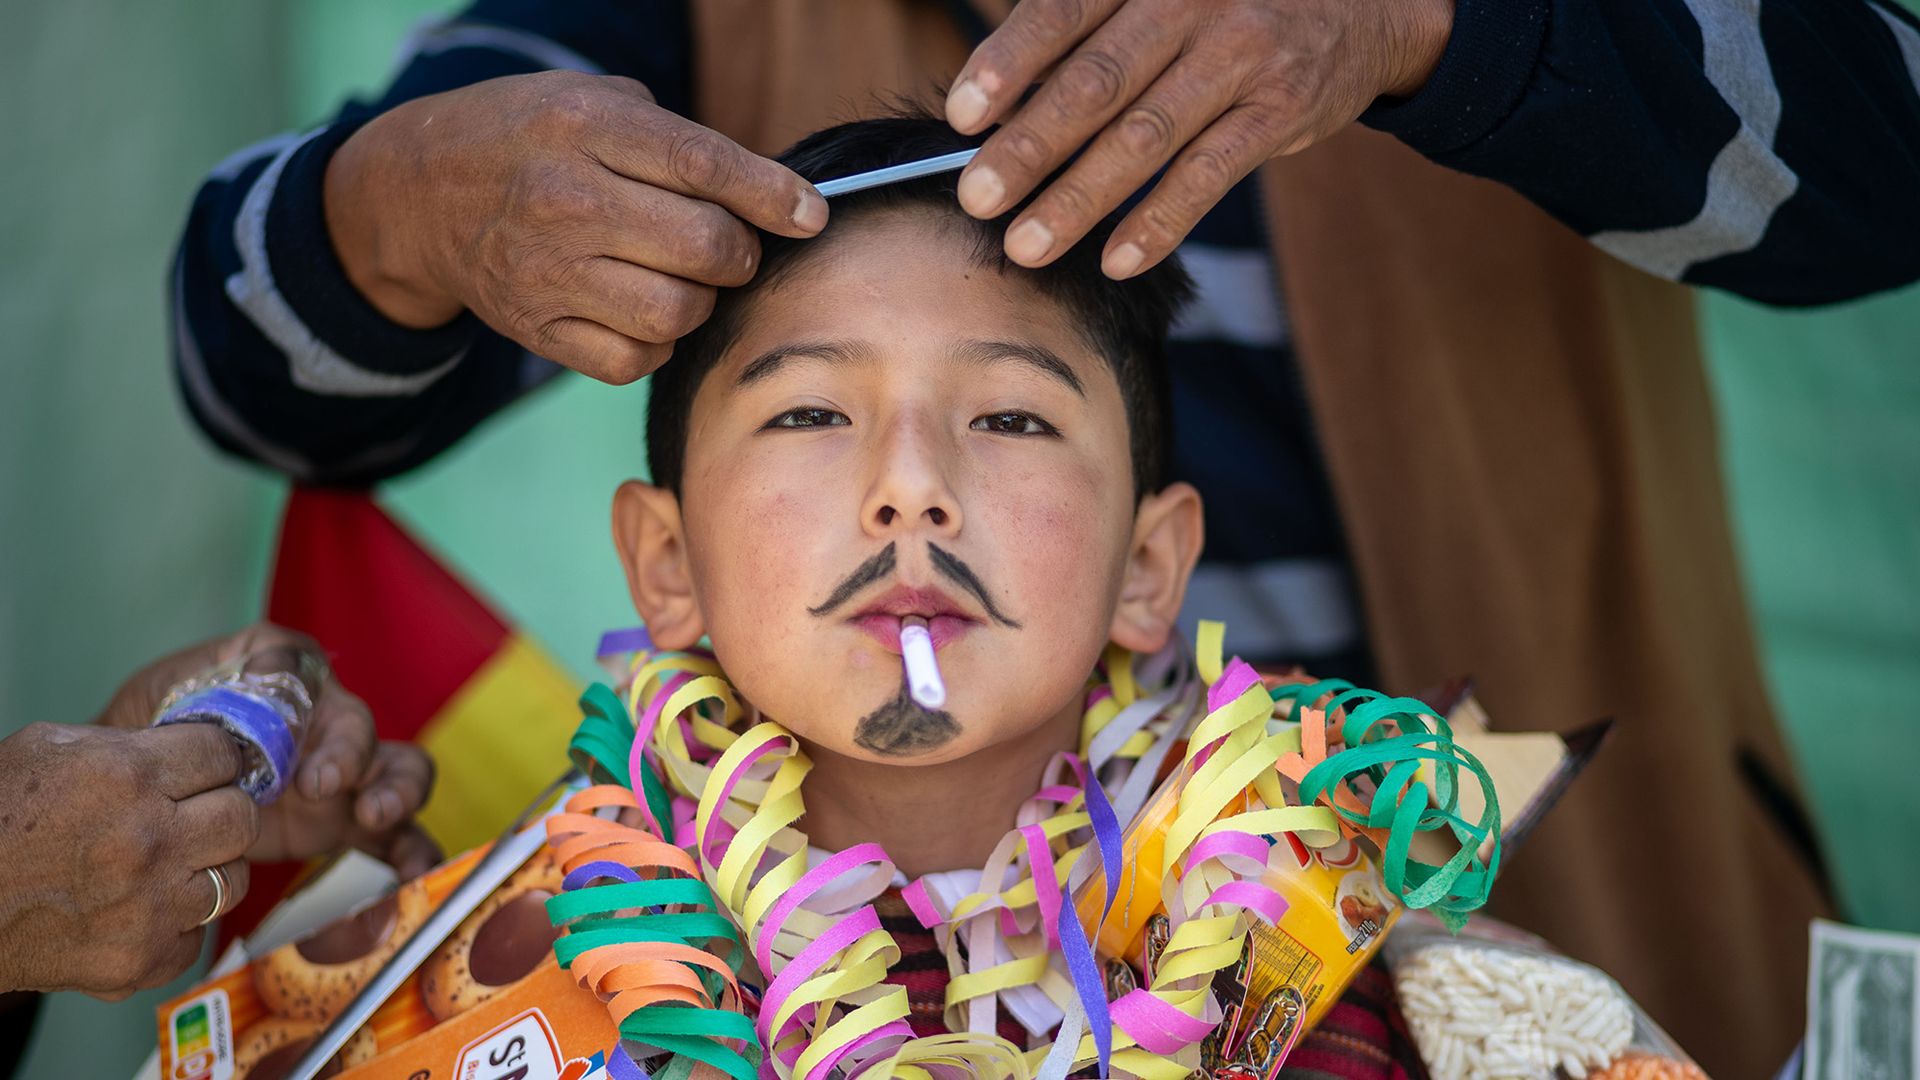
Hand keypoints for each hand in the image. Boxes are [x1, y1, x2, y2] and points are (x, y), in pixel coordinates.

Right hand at [0, 722, 253, 996]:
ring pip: (234, 878)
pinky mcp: (140, 958)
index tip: (201, 769)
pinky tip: (145, 909)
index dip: (212, 760)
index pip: (223, 753)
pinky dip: (178, 926)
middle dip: (221, 810)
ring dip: (208, 868)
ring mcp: (148, 904)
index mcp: (127, 775)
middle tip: (194, 816)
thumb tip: (187, 746)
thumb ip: (127, 743)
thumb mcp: (50, 749)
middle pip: (242, 817)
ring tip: (170, 864)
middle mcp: (147, 840)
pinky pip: (198, 936)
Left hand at [97, 624, 439, 876]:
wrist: (146, 807)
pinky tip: (410, 876)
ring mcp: (345, 777)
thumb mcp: (161, 696)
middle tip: (316, 786)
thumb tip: (257, 677)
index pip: (296, 669)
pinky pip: (397, 836)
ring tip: (374, 817)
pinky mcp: (350, 825)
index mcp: (277, 684)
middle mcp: (322, 723)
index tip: (266, 725)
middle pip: (356, 723)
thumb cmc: (155, 737)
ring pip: (400, 770)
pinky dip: (412, 854)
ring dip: (397, 790)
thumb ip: (198, 682)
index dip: (290, 689)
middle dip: (346, 751)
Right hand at [325, 70, 829, 383]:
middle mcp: (567, 199)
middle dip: (740, 252)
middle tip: (729, 246)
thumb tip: (771, 193)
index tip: (812, 214)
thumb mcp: (591, 101)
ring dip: (700, 302)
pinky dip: (654, 345)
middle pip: (707, 248)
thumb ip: (676, 140)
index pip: (705, 166)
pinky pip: (633, 360)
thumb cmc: (530, 140)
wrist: (418, 195)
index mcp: (586, 127)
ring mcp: (548, 271)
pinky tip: (641, 312)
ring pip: (678, 313)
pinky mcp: (537, 328)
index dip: (773, 196)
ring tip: (680, 278)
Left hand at [945, 0, 1453, 276]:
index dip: (1008, 64)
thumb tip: (997, 112)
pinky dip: (1159, 223)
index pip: (1063, 12)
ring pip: (1146, 137)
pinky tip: (1116, 260)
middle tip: (976, 199)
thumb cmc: (1221, 4)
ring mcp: (1241, 56)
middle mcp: (1194, 2)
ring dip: (1079, 198)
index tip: (960, 117)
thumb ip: (1085, 37)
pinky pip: (1209, 175)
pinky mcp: (1280, 111)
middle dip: (1029, 147)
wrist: (1358, 2)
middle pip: (1096, 83)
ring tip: (1027, 244)